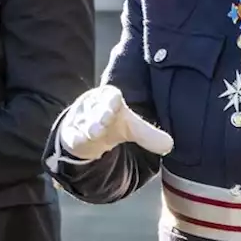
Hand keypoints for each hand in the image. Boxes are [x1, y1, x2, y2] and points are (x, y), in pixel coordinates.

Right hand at [59, 84, 173, 161]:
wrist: (85, 131)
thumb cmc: (112, 123)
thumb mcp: (131, 129)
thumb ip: (148, 135)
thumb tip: (169, 145)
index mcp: (108, 98)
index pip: (110, 95)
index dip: (112, 100)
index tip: (116, 105)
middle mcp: (92, 106)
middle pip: (96, 107)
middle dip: (100, 113)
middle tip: (105, 120)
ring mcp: (79, 119)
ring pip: (84, 120)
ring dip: (90, 126)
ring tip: (95, 131)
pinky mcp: (70, 132)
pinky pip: (72, 134)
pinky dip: (76, 137)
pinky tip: (79, 139)